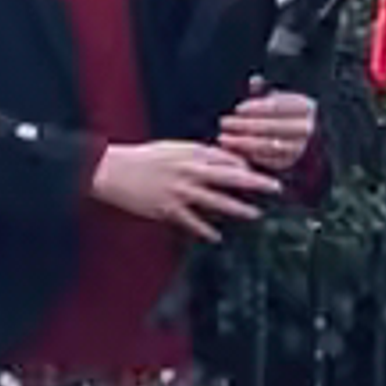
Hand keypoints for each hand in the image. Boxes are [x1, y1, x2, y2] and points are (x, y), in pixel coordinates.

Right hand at [88, 131, 272, 238]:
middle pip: (229, 175)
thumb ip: (197, 154)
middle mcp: (188, 170)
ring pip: (216, 200)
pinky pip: (192, 221)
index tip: (261, 170)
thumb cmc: (141, 158)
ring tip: (255, 214)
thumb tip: (221, 159)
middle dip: (255, 181)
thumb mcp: (172, 148)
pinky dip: (205, 230)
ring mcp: (179, 190)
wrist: (110, 169)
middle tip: (275, 187)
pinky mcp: (167, 208)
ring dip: (238, 208)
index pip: (227, 157)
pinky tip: (216, 237)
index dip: (247, 164)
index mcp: (189, 153)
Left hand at [216, 89, 324, 181]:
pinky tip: (234, 151)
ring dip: (244, 142)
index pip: (278, 106)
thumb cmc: (283, 118)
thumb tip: (255, 80)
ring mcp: (301, 147)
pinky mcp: (292, 163)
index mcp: (306, 107)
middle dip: (245, 125)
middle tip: (224, 123)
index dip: (256, 107)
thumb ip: (265, 93)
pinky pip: (269, 160)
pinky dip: (250, 156)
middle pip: (272, 126)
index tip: (238, 109)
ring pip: (269, 144)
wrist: (302, 146)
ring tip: (224, 138)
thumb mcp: (277, 102)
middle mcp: (308, 127)